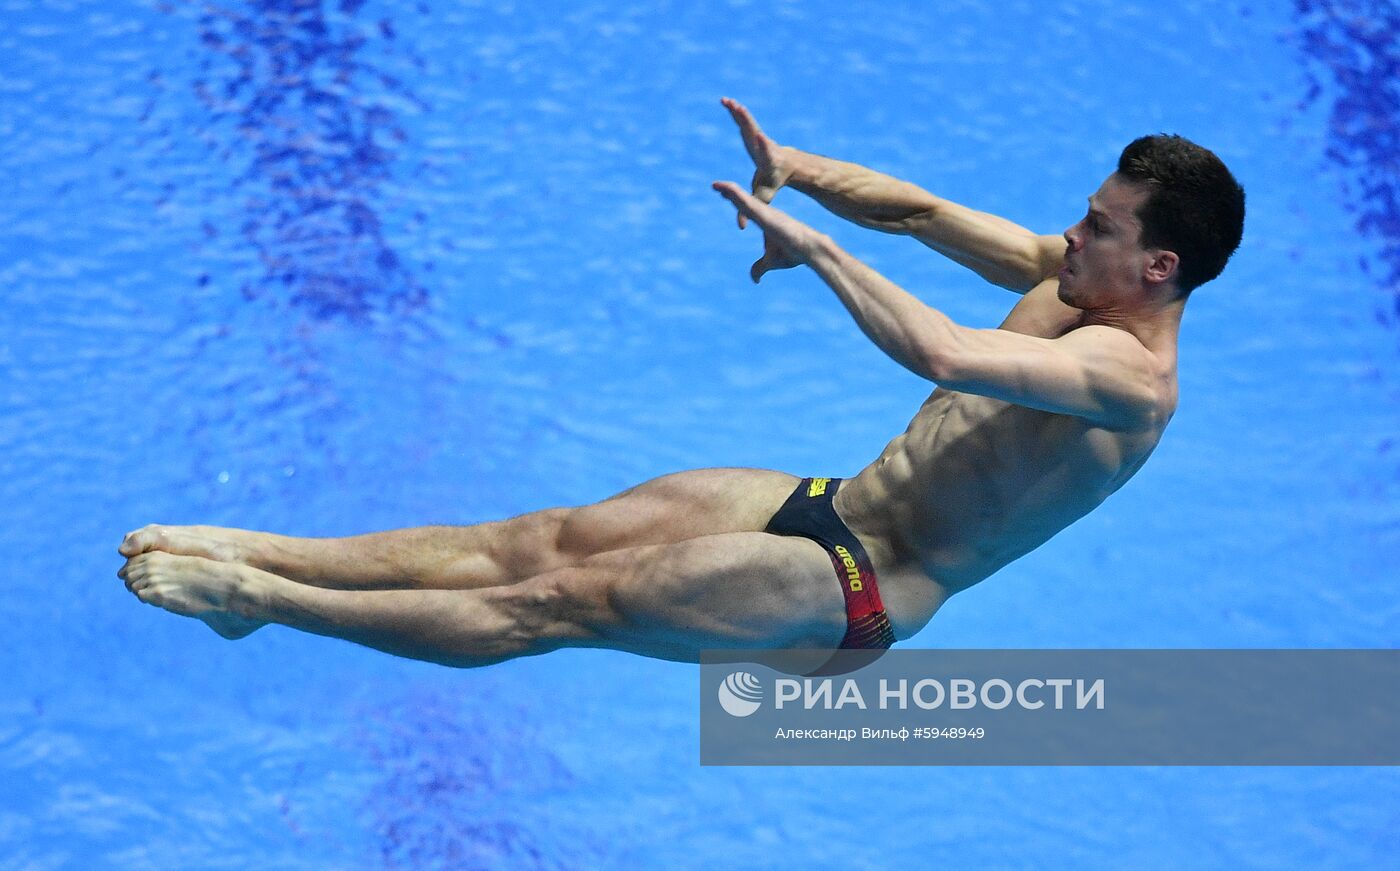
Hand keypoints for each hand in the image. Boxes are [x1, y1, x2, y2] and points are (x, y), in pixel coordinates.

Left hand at [712, 181, 820, 282]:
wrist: (809, 250)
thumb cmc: (793, 253)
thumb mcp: (770, 262)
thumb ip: (760, 268)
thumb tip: (755, 279)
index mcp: (765, 220)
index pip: (746, 208)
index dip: (735, 201)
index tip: (723, 195)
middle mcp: (765, 213)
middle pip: (742, 200)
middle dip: (728, 191)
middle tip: (714, 185)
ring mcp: (765, 213)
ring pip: (743, 198)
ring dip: (729, 190)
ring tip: (715, 185)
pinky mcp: (765, 215)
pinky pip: (747, 203)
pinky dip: (736, 195)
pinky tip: (726, 189)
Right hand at [721, 97, 794, 229]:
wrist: (785, 163)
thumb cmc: (774, 180)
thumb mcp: (764, 195)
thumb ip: (751, 208)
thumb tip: (741, 228)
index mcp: (766, 157)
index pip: (763, 149)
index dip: (761, 143)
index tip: (759, 135)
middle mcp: (762, 143)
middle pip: (753, 130)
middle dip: (746, 121)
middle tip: (738, 110)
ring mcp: (757, 135)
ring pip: (746, 121)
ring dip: (737, 112)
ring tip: (727, 101)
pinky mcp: (751, 130)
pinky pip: (741, 119)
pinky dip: (734, 111)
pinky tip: (726, 101)